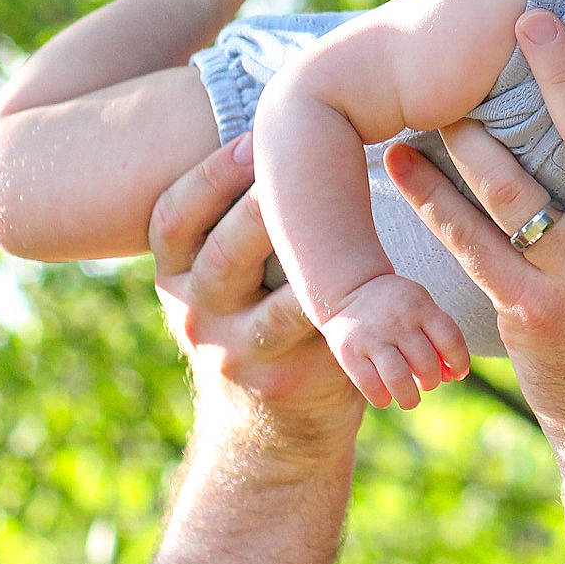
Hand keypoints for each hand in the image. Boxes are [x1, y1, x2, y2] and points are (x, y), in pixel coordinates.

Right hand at [147, 133, 361, 457]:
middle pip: (223, 254)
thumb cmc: (260, 322)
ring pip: (280, 301)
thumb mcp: (230, 280)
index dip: (209, 177)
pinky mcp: (288, 380)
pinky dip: (358, 306)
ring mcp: (239, 353)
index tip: (253, 138)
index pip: (173, 219)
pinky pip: (327, 338)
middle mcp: (195, 315)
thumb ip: (239, 224)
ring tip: (353, 217)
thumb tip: (280, 127)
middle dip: (262, 206)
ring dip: (316, 260)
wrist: (268, 436)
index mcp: (176, 277)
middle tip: (300, 165)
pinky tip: (391, 278)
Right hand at [318, 273, 467, 408]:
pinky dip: (382, 399)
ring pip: (399, 379)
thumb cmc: (397, 305)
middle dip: (431, 382)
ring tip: (410, 399)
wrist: (351, 288)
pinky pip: (370, 385)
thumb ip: (438, 337)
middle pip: (426, 364)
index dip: (460, 363)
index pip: (451, 340)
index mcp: (420, 306)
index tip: (457, 374)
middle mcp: (397, 321)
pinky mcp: (348, 352)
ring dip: (409, 398)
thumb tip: (452, 377)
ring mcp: (372, 337)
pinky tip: (386, 397)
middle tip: (426, 383)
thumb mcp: (421, 307)